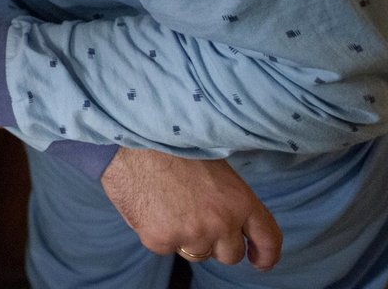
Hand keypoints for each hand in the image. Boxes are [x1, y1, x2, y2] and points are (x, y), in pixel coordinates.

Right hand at [100, 147, 281, 270]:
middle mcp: (221, 223)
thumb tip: (232, 222)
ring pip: (196, 253)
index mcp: (240, 201)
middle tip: (197, 221)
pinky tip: (150, 206)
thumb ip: (229, 200)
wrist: (133, 139)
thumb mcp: (216, 168)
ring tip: (168, 205)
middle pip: (230, 255)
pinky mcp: (161, 240)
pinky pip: (165, 248)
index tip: (259, 261)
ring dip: (186, 238)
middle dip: (217, 244)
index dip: (266, 255)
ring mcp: (191, 234)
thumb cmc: (173, 145)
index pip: (268, 239)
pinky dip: (158, 233)